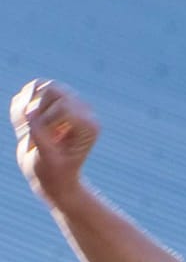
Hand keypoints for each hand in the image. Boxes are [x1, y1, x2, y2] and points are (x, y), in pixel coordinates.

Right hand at [11, 78, 98, 208]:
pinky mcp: (52, 98)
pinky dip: (20, 105)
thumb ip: (40, 137)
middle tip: (34, 135)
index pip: (63, 107)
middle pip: (52, 90)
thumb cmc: (52, 173)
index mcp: (89, 125)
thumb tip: (29, 112)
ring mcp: (68, 100)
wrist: (51, 175)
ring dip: (25, 107)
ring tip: (28, 130)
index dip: (45, 122)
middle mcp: (82, 109)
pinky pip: (30, 88)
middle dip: (35, 112)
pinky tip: (25, 124)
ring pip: (40, 85)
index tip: (44, 143)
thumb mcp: (46, 161)